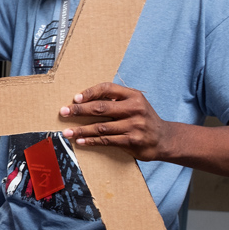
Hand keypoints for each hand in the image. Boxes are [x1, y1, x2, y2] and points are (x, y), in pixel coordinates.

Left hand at [60, 82, 175, 160]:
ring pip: (101, 127)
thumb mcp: (135, 103)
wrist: (164, 138)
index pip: (107, 88)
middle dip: (79, 110)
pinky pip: (107, 140)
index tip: (75, 99)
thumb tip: (84, 100)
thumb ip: (116, 99)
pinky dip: (91, 141)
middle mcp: (135, 109)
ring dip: (81, 129)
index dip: (90, 92)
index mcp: (134, 96)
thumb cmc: (143, 118)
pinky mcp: (132, 141)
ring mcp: (134, 125)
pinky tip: (80, 140)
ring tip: (67, 131)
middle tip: (63, 112)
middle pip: (101, 108)